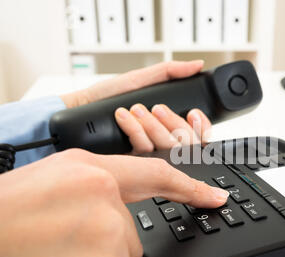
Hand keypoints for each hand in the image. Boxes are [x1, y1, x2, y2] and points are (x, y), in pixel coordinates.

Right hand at [0, 149, 228, 256]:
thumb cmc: (4, 214)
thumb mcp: (53, 182)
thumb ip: (95, 189)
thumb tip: (116, 210)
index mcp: (92, 171)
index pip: (157, 175)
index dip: (190, 187)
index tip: (214, 197)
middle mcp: (105, 198)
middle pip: (130, 234)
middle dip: (105, 244)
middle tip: (63, 245)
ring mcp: (108, 236)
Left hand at [61, 61, 211, 154]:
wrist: (81, 110)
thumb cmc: (109, 95)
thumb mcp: (142, 79)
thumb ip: (170, 72)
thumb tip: (197, 65)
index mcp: (170, 124)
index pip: (199, 133)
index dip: (201, 126)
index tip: (192, 112)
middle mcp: (162, 140)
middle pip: (187, 142)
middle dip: (174, 123)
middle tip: (157, 108)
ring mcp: (149, 152)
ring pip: (167, 147)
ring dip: (153, 126)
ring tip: (137, 109)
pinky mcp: (133, 160)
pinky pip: (144, 150)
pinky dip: (135, 131)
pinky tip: (124, 117)